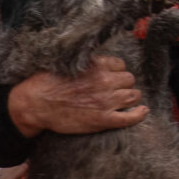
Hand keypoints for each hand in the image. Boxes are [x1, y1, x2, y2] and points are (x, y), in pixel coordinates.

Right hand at [7, 56, 146, 136]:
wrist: (35, 104)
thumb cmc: (45, 83)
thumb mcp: (65, 62)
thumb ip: (84, 61)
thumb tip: (92, 59)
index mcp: (96, 65)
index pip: (120, 65)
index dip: (116, 71)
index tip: (111, 77)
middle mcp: (104, 81)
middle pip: (129, 79)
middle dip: (124, 84)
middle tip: (116, 90)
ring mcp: (106, 101)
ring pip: (133, 95)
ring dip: (131, 97)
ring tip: (125, 100)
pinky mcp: (103, 119)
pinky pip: (130, 117)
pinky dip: (139, 114)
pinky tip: (142, 111)